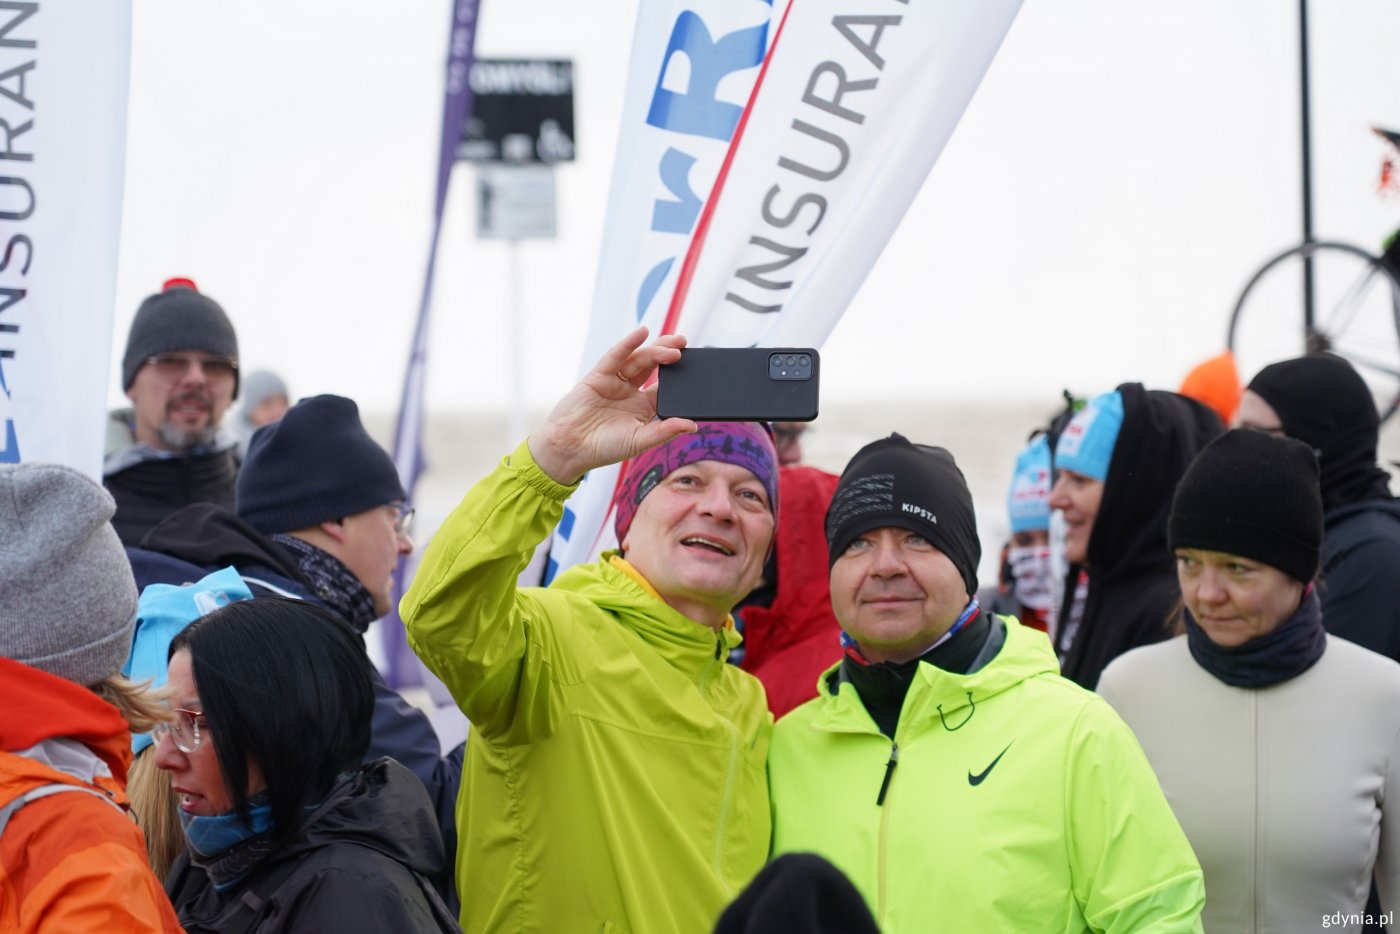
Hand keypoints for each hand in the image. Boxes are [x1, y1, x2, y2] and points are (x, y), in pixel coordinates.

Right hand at [528, 326, 696, 484]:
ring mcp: (615, 381)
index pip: (665, 387)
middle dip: (669, 354)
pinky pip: (616, 356)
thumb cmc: (603, 448)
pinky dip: (629, 343)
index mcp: (643, 407)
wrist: (570, 447)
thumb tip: (693, 425)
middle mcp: (630, 392)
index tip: (696, 367)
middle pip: (654, 366)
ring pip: (638, 359)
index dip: (679, 377)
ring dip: (655, 349)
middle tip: (685, 343)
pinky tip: (642, 333)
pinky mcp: (599, 375)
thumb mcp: (640, 441)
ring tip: (672, 345)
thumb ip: (665, 431)